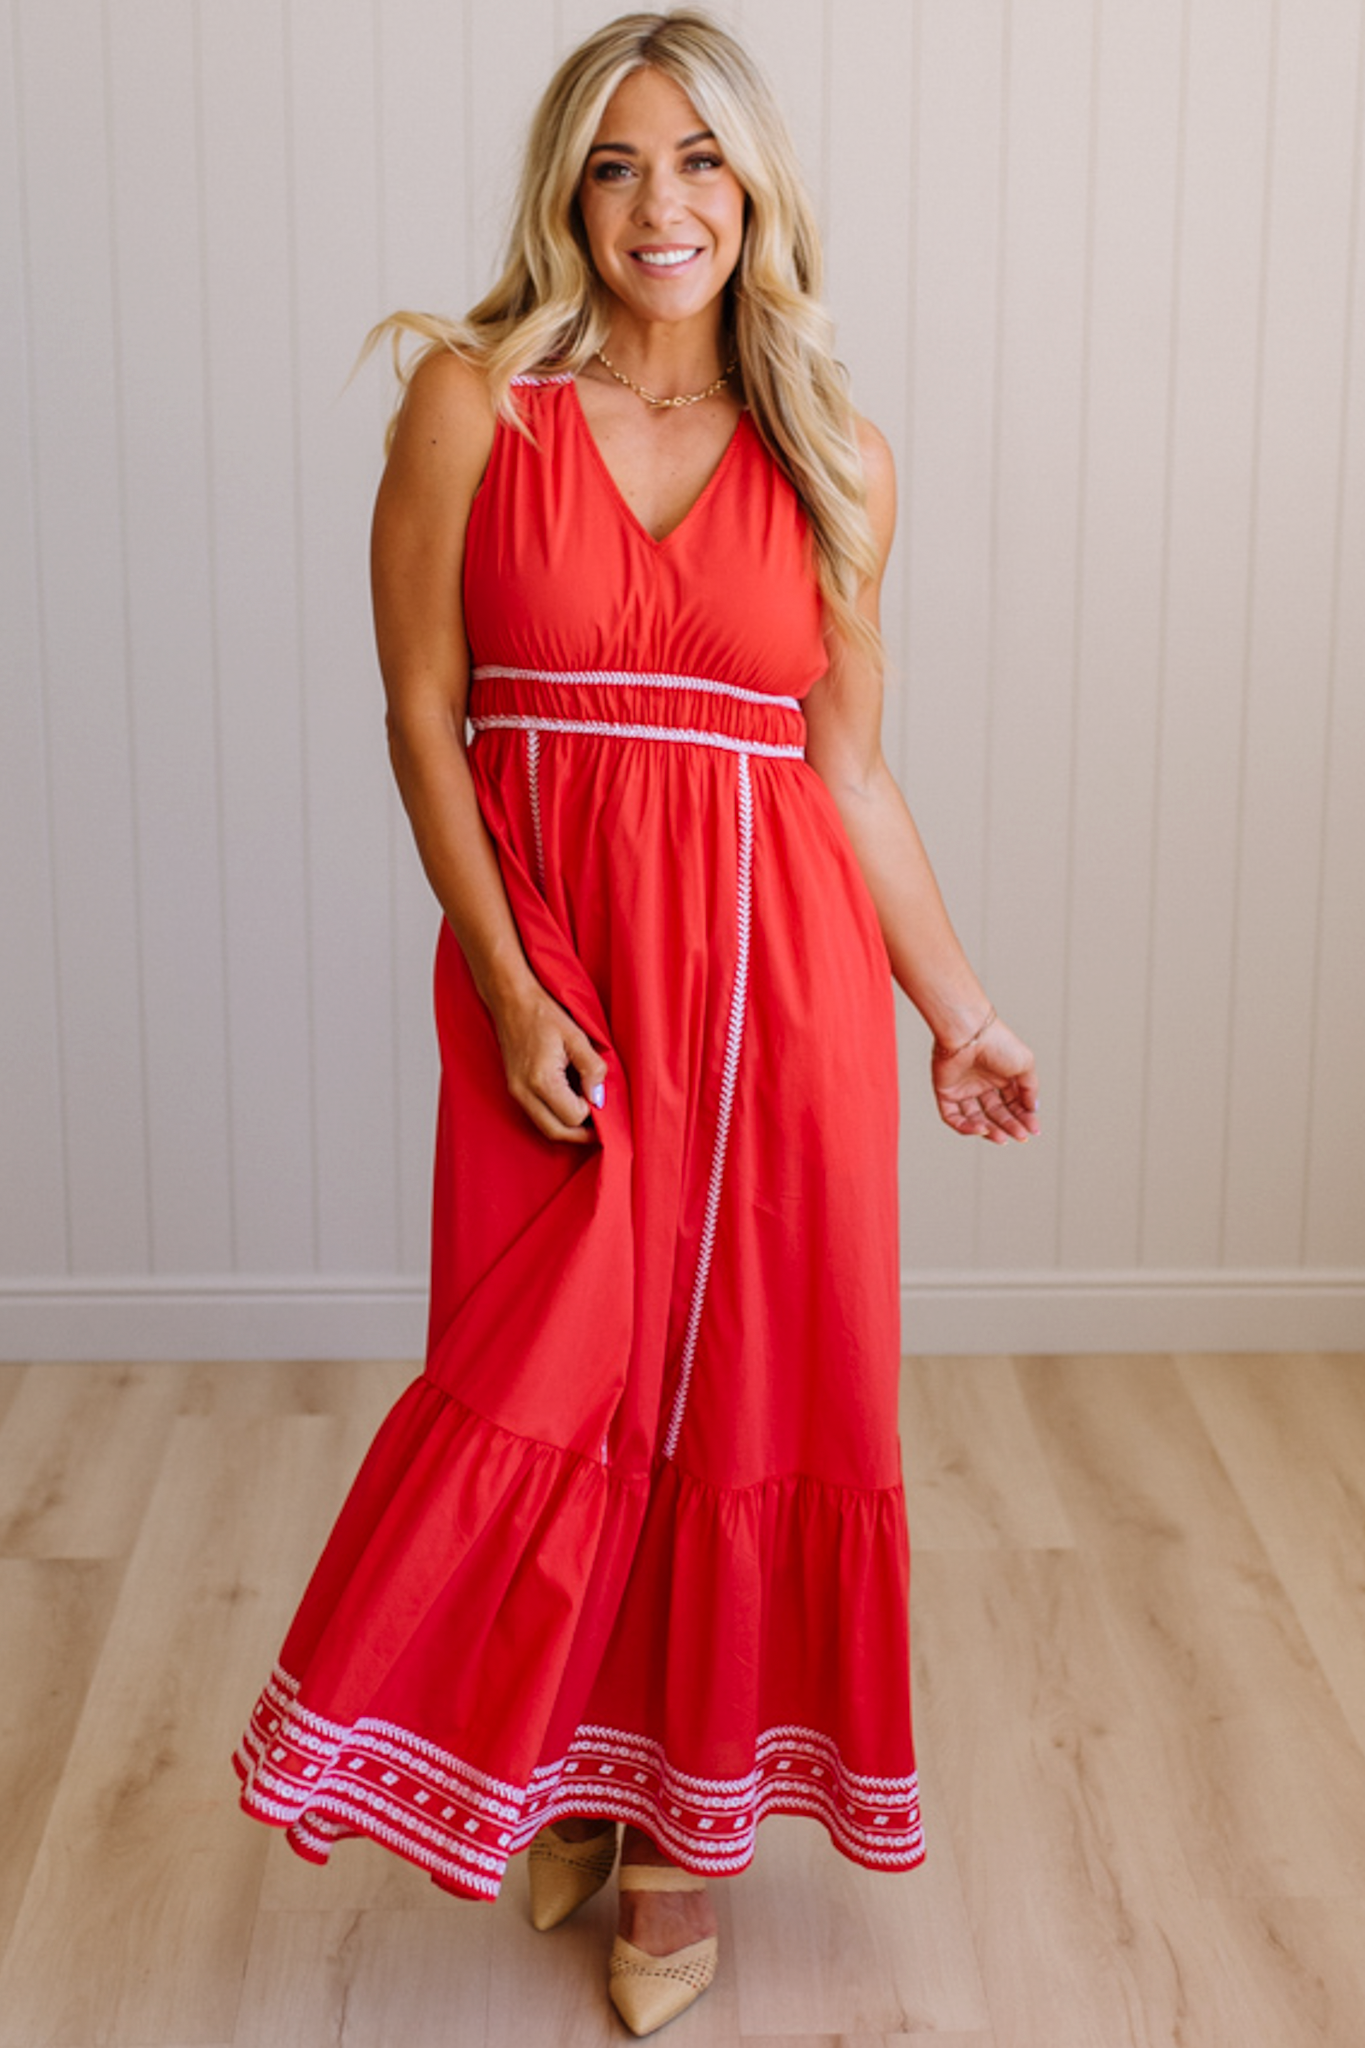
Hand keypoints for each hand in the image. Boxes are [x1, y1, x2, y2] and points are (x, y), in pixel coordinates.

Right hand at [489, 980, 608, 1144]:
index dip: (591, 1111)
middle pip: (556, 1132)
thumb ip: (592, 1069)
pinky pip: (537, 1115)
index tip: (600, 1095)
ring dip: (568, 1126)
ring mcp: (516, 1092)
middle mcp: (524, 1092)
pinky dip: (555, 1116)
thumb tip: (599, 1097)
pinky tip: (569, 1101)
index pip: (573, 1116)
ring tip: (588, 1113)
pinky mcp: (514, 1089)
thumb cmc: (543, 1013)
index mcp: (541, 1080)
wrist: (511, 1000)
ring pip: (545, 1128)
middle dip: (581, 1134)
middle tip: (601, 1124)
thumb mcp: (576, 1036)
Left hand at [931, 1014, 1039, 1145]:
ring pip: (976, 1118)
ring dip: (990, 1130)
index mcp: (1001, 1076)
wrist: (969, 1032)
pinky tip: (982, 1129)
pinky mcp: (946, 1092)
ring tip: (1003, 1137)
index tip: (1034, 1130)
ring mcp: (963, 1089)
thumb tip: (1033, 1109)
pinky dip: (966, 1127)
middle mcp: (982, 1084)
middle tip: (1021, 1137)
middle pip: (996, 1113)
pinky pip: (953, 1117)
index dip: (1024, 1118)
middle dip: (1010, 1126)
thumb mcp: (1025, 1064)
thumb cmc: (998, 1042)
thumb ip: (1030, 1088)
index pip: (1013, 1104)